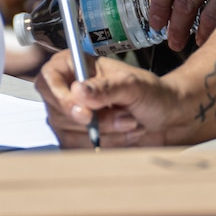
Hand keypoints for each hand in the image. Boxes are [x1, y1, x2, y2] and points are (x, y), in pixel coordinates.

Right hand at [36, 50, 188, 147]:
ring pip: (69, 134)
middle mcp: (66, 90)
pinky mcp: (77, 138)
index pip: (48, 79)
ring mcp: (69, 116)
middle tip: (125, 114)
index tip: (85, 114)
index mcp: (74, 65)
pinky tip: (123, 134)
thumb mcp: (133, 84)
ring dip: (105, 133)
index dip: (61, 98)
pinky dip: (106, 145)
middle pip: (58, 112)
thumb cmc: (151, 93)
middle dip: (97, 120)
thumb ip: (106, 87)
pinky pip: (79, 150)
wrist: (167, 117)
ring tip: (129, 121)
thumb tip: (78, 91)